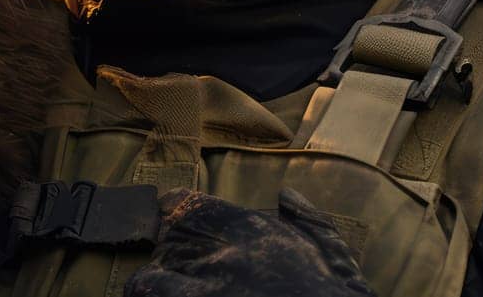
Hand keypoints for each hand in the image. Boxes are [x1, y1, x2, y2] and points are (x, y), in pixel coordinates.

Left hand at [123, 188, 375, 296]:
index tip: (173, 224)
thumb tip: (288, 195)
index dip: (174, 214)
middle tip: (180, 268)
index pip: (186, 205)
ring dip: (155, 281)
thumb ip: (307, 220)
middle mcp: (221, 253)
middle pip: (165, 239)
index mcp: (250, 230)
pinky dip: (152, 293)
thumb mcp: (331, 253)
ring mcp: (204, 286)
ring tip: (167, 290)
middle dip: (167, 251)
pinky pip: (149, 292)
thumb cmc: (332, 294)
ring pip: (150, 273)